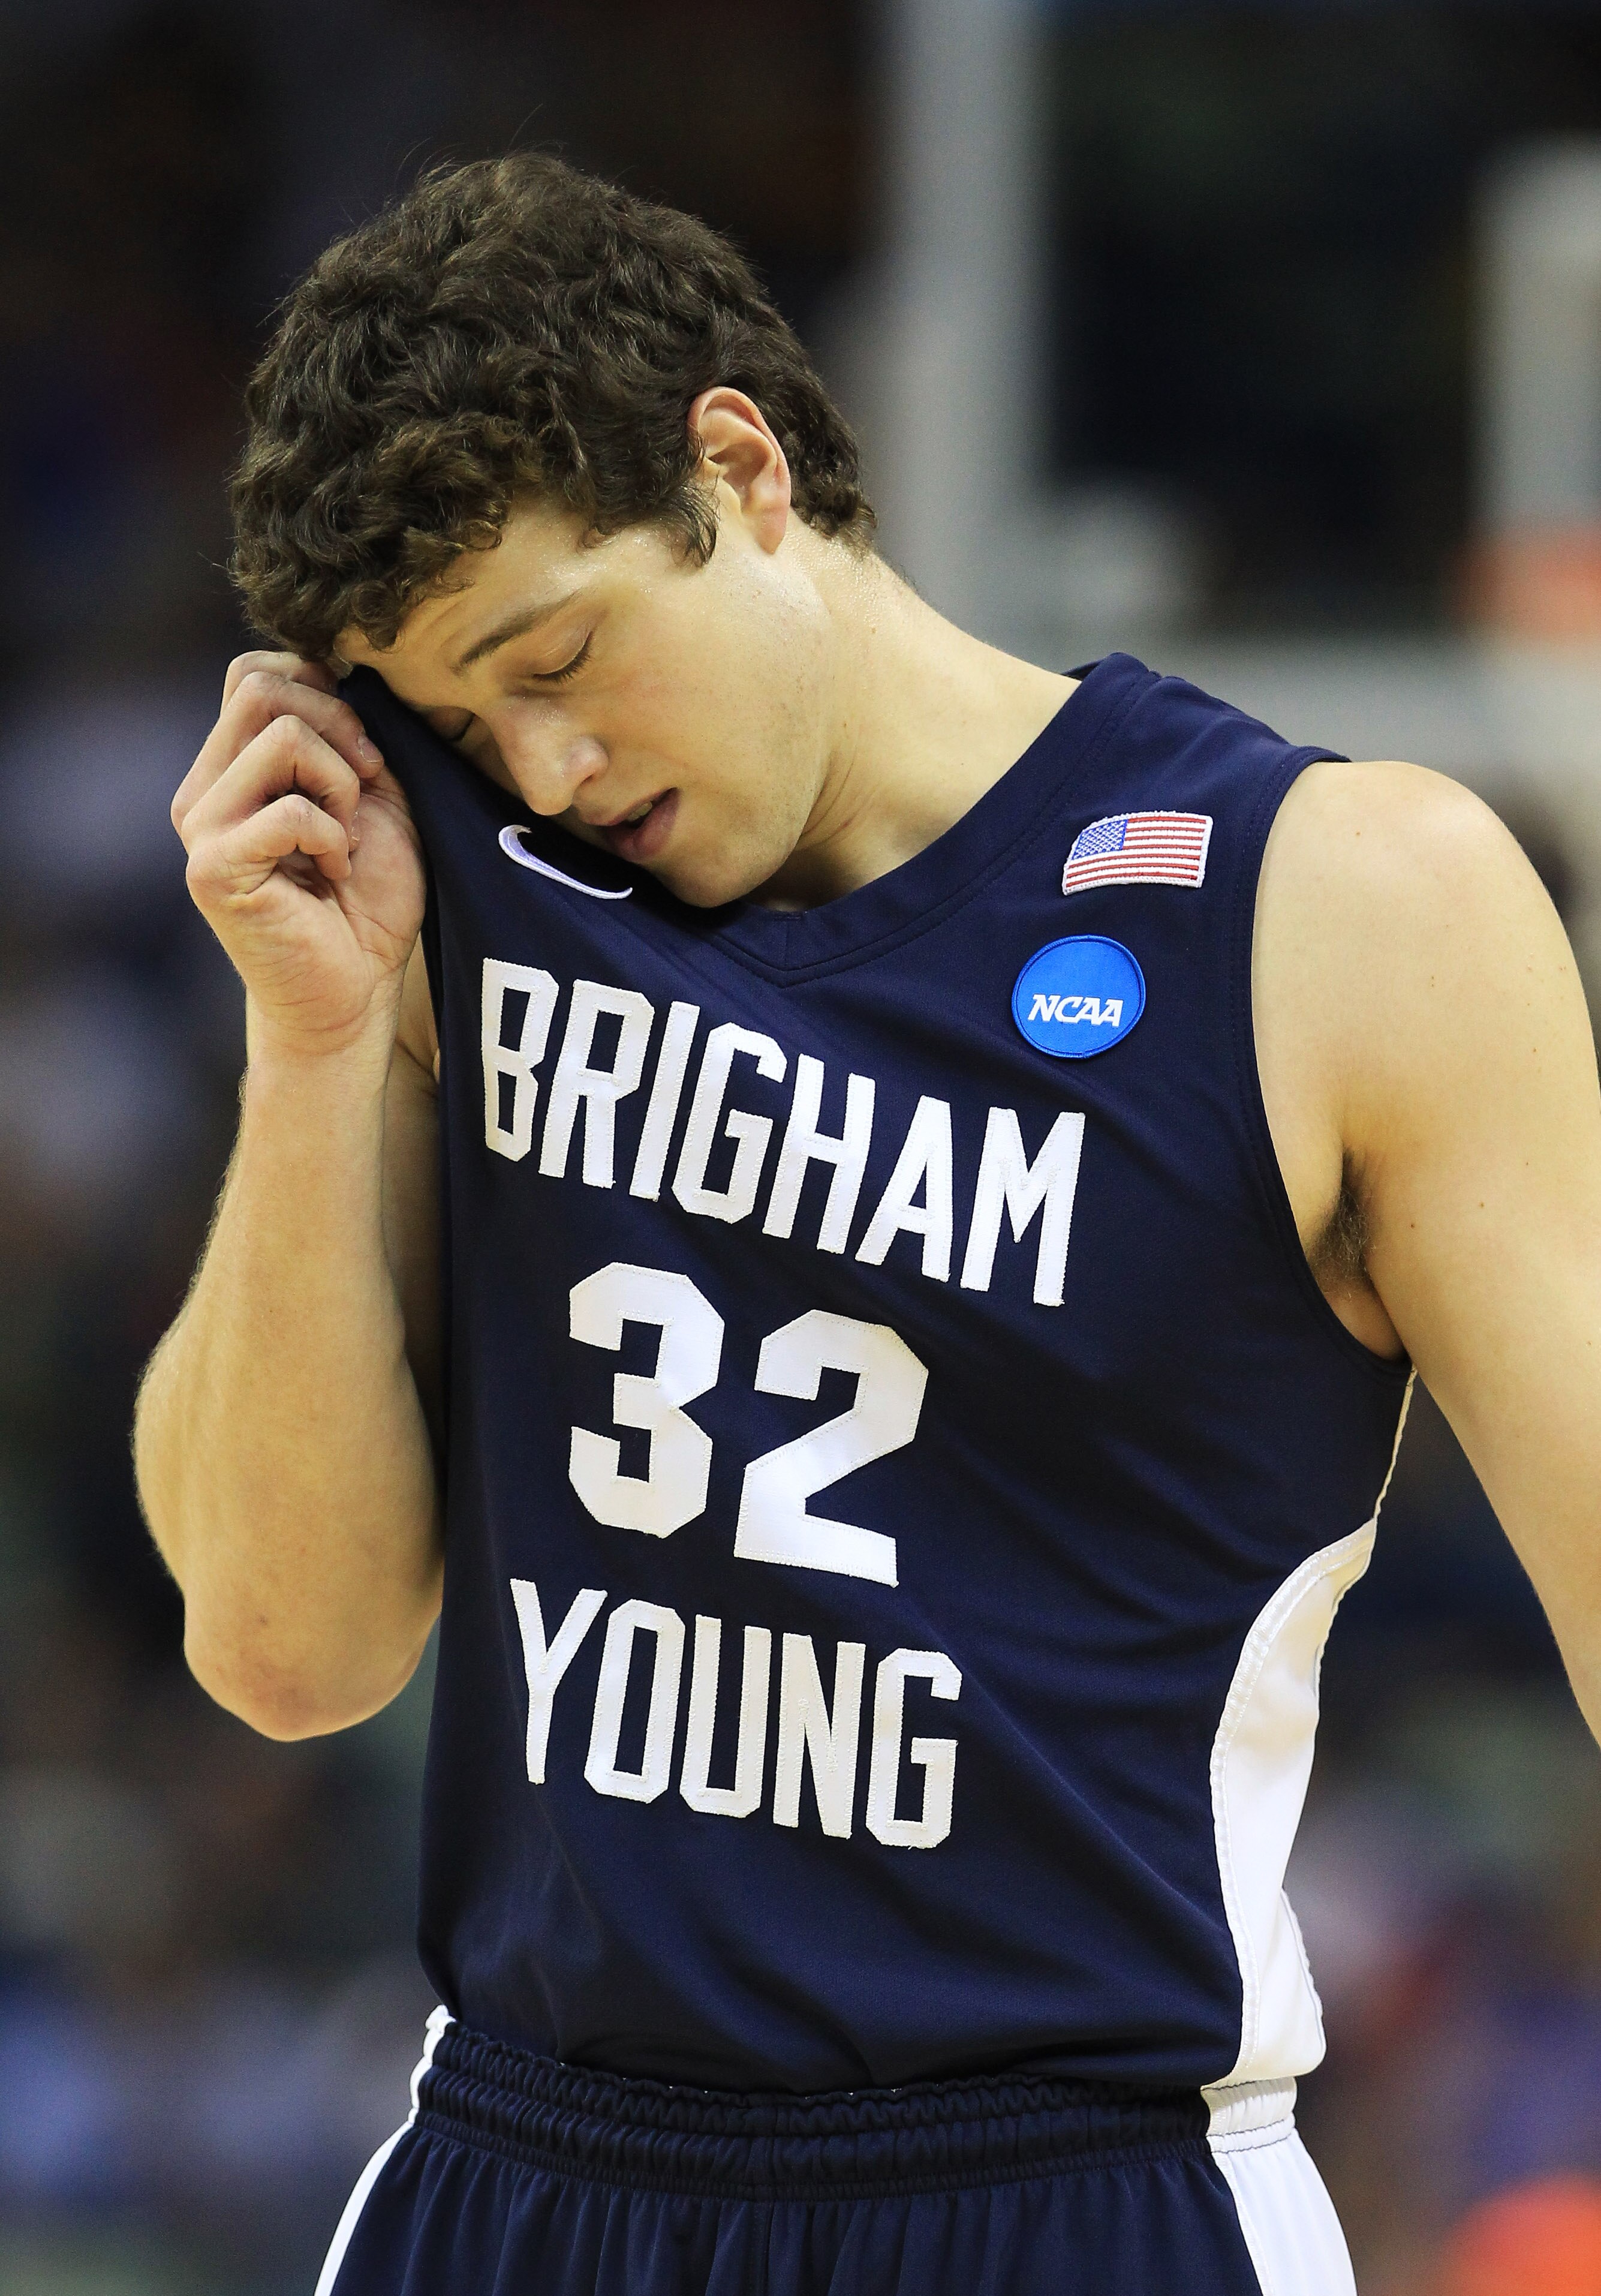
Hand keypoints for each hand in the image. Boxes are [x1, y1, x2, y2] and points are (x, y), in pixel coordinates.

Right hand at [174, 653, 425, 1060]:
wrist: (356, 990)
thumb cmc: (368, 899)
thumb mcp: (377, 797)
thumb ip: (351, 734)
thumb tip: (340, 664)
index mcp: (231, 767)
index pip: (253, 671)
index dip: (323, 689)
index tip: (367, 752)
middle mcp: (202, 791)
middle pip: (261, 685)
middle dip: (338, 727)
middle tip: (366, 790)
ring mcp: (201, 828)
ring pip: (279, 733)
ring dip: (340, 783)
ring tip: (345, 837)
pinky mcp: (214, 869)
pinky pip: (289, 809)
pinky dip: (332, 835)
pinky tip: (334, 871)